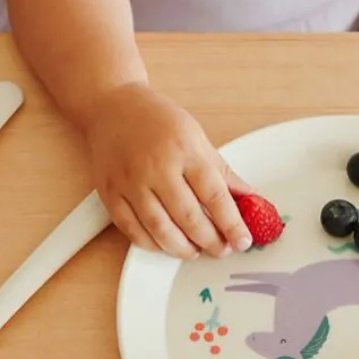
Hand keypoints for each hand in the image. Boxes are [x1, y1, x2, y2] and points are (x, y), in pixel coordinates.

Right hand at [85, 83, 252, 258]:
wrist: (110, 108)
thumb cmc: (157, 121)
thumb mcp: (196, 138)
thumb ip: (221, 171)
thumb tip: (249, 197)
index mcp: (184, 151)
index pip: (214, 195)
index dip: (232, 223)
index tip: (243, 240)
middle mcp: (157, 167)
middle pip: (188, 217)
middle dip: (211, 241)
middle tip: (222, 250)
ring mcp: (131, 182)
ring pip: (160, 229)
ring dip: (183, 248)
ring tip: (197, 251)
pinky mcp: (111, 194)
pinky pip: (133, 230)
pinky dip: (153, 245)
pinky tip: (167, 244)